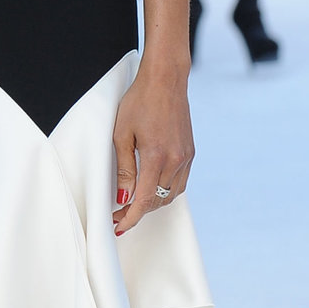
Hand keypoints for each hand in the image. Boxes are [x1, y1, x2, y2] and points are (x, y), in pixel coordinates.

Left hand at [111, 64, 193, 235]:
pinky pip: (180, 182)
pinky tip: (152, 189)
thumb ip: (124, 168)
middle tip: (119, 214)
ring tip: (133, 204)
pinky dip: (166, 191)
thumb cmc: (139, 102)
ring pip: (171, 195)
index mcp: (157, 157)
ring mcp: (186, 158)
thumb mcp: (121, 134)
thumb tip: (124, 197)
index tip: (118, 226)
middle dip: (138, 212)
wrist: (166, 81)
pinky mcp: (190, 152)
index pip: (145, 200)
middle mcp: (176, 161)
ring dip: (153, 203)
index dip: (131, 217)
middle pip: (158, 201)